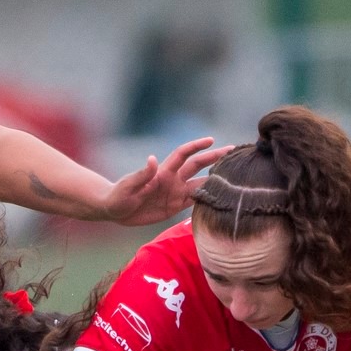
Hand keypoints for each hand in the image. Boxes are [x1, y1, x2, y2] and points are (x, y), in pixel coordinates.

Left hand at [97, 137, 228, 225]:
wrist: (115, 210)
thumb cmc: (119, 195)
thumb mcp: (128, 186)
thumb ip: (142, 174)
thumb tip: (152, 159)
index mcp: (163, 173)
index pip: (183, 155)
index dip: (197, 146)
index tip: (211, 140)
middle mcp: (173, 180)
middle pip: (198, 166)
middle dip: (214, 158)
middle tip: (233, 152)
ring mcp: (175, 193)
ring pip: (200, 184)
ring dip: (215, 181)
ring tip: (235, 178)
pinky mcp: (174, 206)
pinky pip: (195, 202)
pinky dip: (208, 200)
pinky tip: (221, 200)